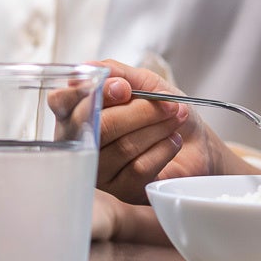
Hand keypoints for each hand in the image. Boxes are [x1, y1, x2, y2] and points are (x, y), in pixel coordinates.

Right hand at [94, 59, 248, 204]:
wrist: (197, 143)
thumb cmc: (165, 111)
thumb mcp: (145, 82)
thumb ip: (118, 73)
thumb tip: (96, 70)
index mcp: (80, 112)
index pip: (62, 102)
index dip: (92, 93)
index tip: (124, 88)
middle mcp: (83, 143)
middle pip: (100, 126)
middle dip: (139, 111)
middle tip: (167, 103)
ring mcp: (101, 170)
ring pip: (122, 147)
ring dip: (157, 127)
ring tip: (176, 118)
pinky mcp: (122, 191)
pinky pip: (139, 168)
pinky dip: (163, 149)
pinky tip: (173, 141)